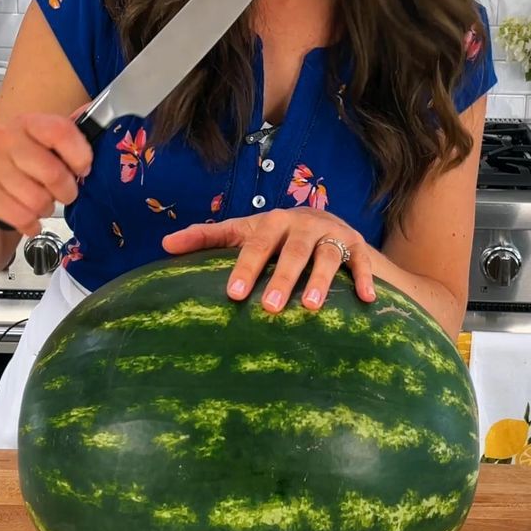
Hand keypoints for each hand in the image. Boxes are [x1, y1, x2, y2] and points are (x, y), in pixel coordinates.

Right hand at [0, 107, 92, 238]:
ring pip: (38, 200)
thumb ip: (69, 140)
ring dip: (46, 209)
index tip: (83, 168)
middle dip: (66, 191)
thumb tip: (103, 126)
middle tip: (63, 194)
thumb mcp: (42, 149)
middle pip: (53, 172)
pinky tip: (27, 217)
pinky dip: (31, 224)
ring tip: (39, 203)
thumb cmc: (17, 170)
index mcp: (24, 123)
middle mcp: (2, 139)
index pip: (59, 130)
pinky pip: (23, 217)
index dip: (80, 155)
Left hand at [161, 208, 375, 311]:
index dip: (245, 267)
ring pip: (327, 256)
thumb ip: (208, 237)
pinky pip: (363, 263)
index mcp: (272, 221)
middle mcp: (303, 224)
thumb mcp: (245, 232)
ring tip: (309, 307)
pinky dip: (364, 280)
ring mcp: (332, 234)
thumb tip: (164, 245)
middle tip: (270, 308)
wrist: (329, 227)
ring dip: (320, 280)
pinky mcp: (359, 246)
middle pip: (291, 251)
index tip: (233, 295)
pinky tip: (366, 300)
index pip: (255, 244)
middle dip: (281, 278)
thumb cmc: (277, 236)